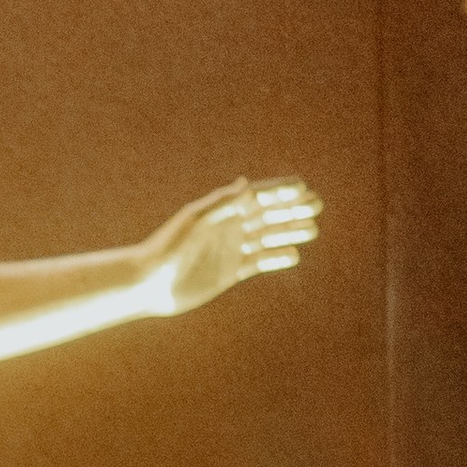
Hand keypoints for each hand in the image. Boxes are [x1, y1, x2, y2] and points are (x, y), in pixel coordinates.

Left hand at [146, 175, 319, 315]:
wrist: (151, 283)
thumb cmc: (168, 247)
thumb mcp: (195, 220)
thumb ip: (222, 202)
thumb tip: (247, 184)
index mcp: (221, 211)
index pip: (256, 196)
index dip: (280, 191)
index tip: (304, 189)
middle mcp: (228, 227)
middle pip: (267, 214)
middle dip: (292, 208)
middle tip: (316, 205)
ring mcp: (230, 249)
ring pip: (268, 237)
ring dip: (289, 232)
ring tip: (312, 229)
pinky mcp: (230, 271)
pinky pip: (259, 263)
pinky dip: (276, 259)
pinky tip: (294, 255)